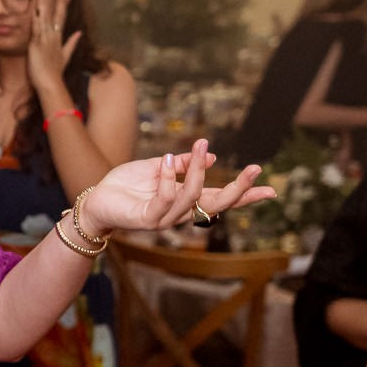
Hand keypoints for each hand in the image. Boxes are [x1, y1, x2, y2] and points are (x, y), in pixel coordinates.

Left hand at [24, 0, 80, 94]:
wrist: (51, 84)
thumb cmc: (54, 74)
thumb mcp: (65, 57)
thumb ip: (71, 44)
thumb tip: (79, 33)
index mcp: (59, 38)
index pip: (61, 15)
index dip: (63, 1)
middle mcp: (54, 35)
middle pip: (56, 11)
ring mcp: (46, 38)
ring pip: (46, 14)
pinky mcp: (37, 42)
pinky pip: (36, 24)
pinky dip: (36, 12)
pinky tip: (34, 3)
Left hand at [75, 139, 273, 235]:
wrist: (95, 201)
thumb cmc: (126, 186)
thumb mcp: (158, 168)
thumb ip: (182, 164)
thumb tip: (210, 155)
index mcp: (185, 200)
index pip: (221, 199)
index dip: (245, 195)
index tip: (271, 190)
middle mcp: (180, 213)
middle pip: (217, 205)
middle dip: (238, 189)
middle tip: (254, 168)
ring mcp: (165, 219)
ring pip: (192, 199)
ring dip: (196, 171)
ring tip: (197, 145)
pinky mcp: (147, 220)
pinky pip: (165, 200)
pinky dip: (168, 179)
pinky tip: (167, 161)